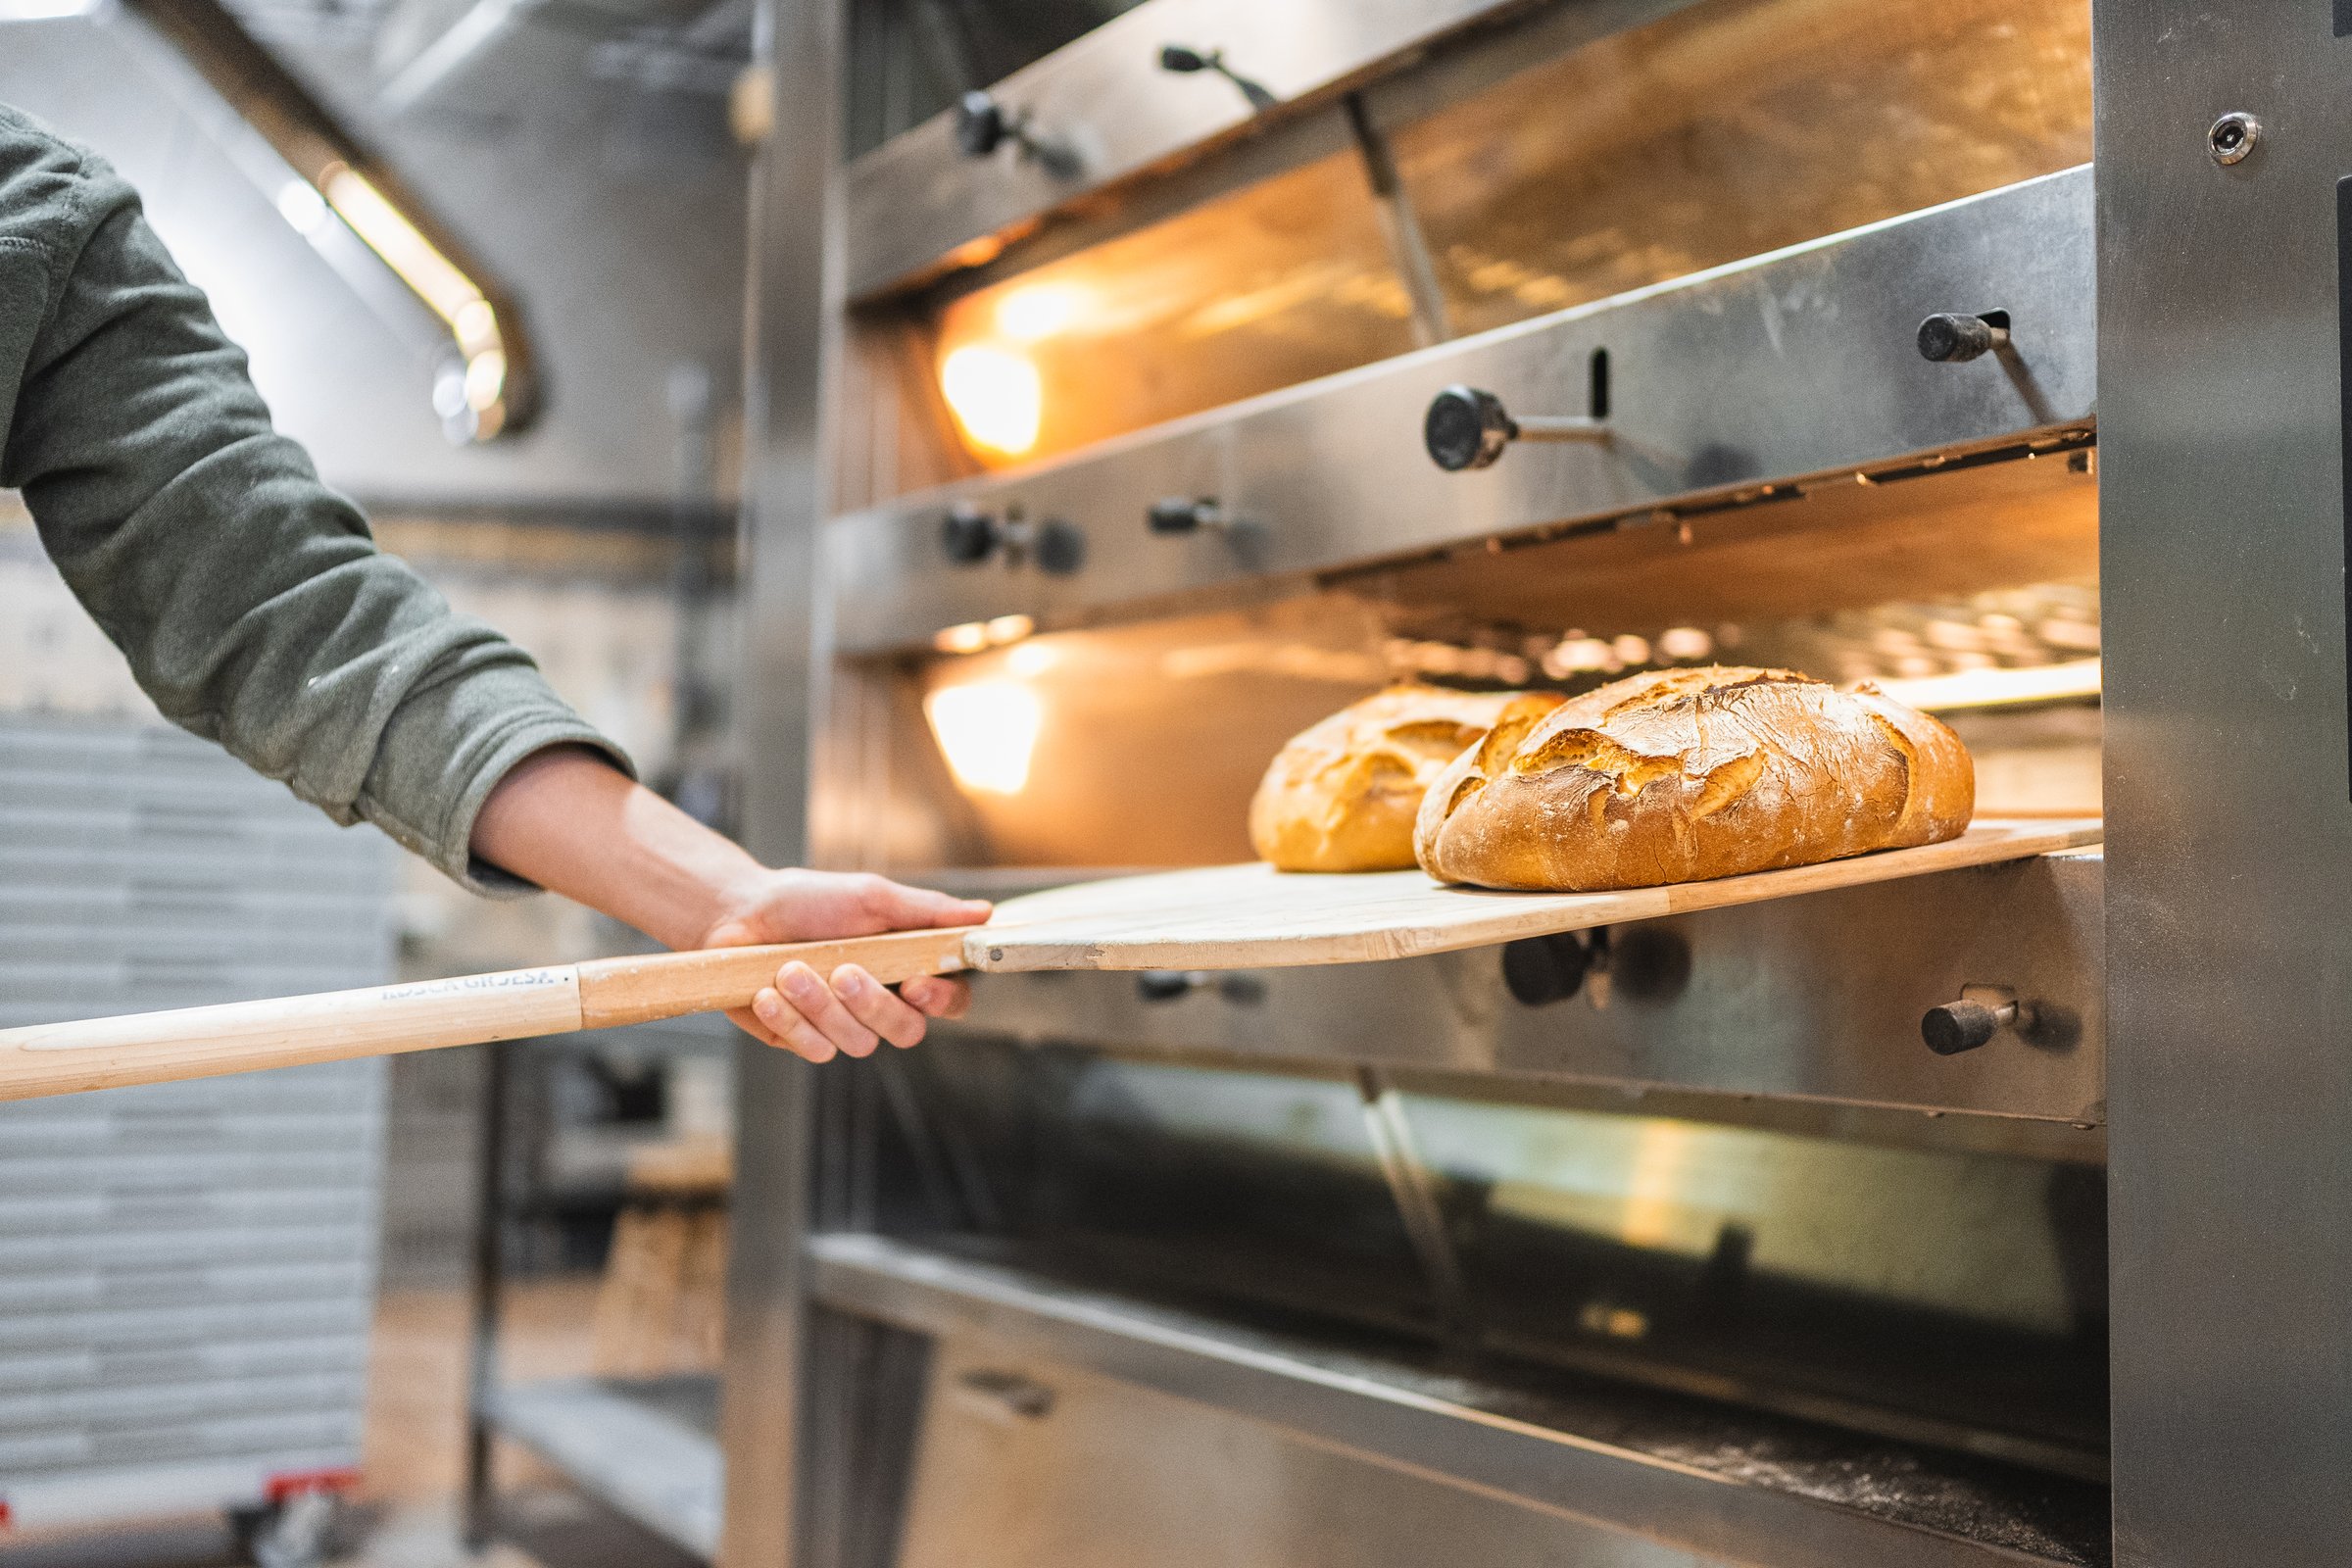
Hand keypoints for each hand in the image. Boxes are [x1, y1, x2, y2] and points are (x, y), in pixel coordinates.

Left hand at [469, 750, 989, 1063]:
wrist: (736, 915)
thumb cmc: (807, 900)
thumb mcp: (871, 896)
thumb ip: (928, 911)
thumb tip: (985, 914)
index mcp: (908, 967)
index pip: (951, 1000)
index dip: (943, 1000)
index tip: (919, 982)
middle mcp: (881, 1002)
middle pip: (906, 1032)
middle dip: (874, 1004)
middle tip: (844, 970)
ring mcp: (843, 1026)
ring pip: (857, 1043)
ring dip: (821, 1005)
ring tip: (790, 969)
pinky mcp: (804, 1041)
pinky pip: (815, 1049)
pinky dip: (791, 1019)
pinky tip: (769, 991)